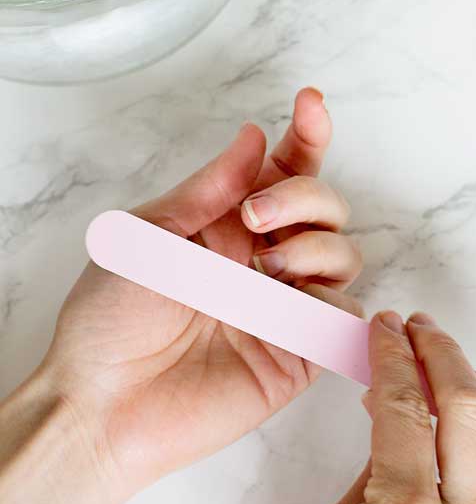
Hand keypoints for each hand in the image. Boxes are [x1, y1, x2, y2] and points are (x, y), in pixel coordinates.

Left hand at [41, 88, 361, 494]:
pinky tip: (286, 307)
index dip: (307, 134)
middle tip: (256, 216)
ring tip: (267, 272)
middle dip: (304, 196)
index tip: (310, 102)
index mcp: (227, 226)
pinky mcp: (298, 352)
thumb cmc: (111, 318)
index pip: (284, 170)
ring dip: (316, 247)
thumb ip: (210, 188)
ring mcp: (284, 306)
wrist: (102, 402)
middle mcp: (262, 261)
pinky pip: (343, 316)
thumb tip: (254, 136)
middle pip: (327, 206)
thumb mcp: (150, 235)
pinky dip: (327, 303)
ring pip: (345, 255)